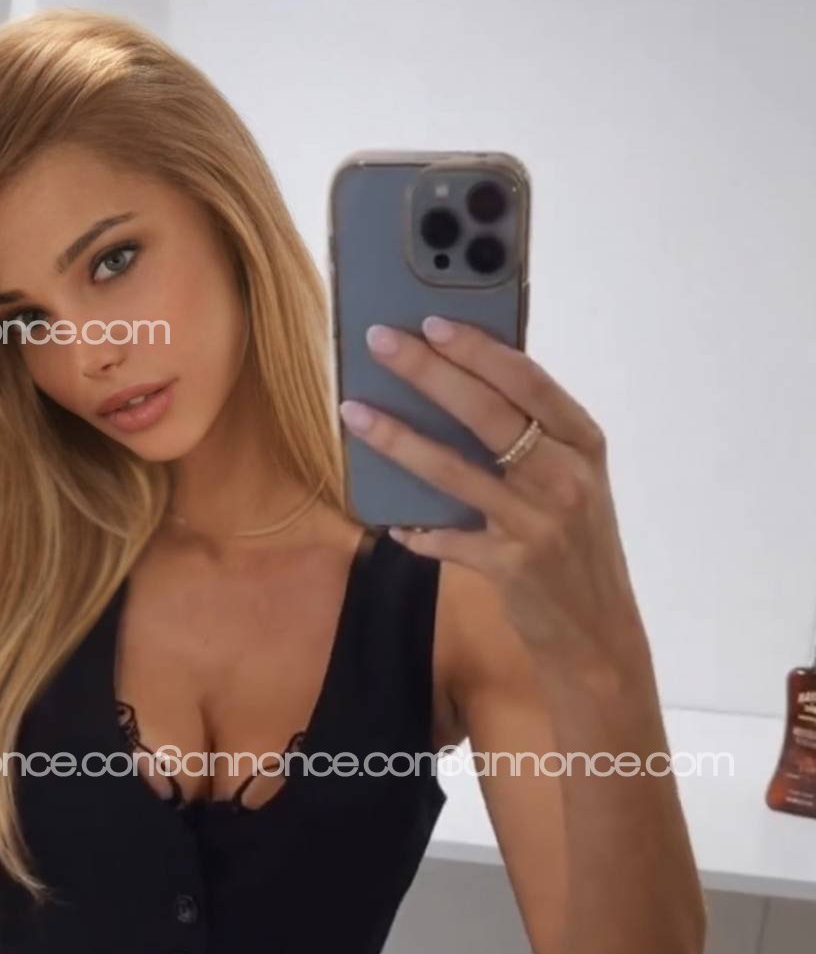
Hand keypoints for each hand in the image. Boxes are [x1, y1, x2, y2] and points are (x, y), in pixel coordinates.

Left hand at [339, 317, 645, 676]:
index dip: (478, 348)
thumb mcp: (573, 482)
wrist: (599, 631)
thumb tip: (458, 387)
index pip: (528, 380)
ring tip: (355, 413)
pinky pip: (448, 539)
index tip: (432, 322)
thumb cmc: (577, 547)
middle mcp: (565, 477)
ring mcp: (539, 523)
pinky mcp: (512, 567)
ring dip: (398, 439)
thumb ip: (532, 440)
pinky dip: (416, 528)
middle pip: (488, 413)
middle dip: (428, 372)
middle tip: (380, 342)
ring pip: (456, 470)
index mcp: (583, 444)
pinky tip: (390, 520)